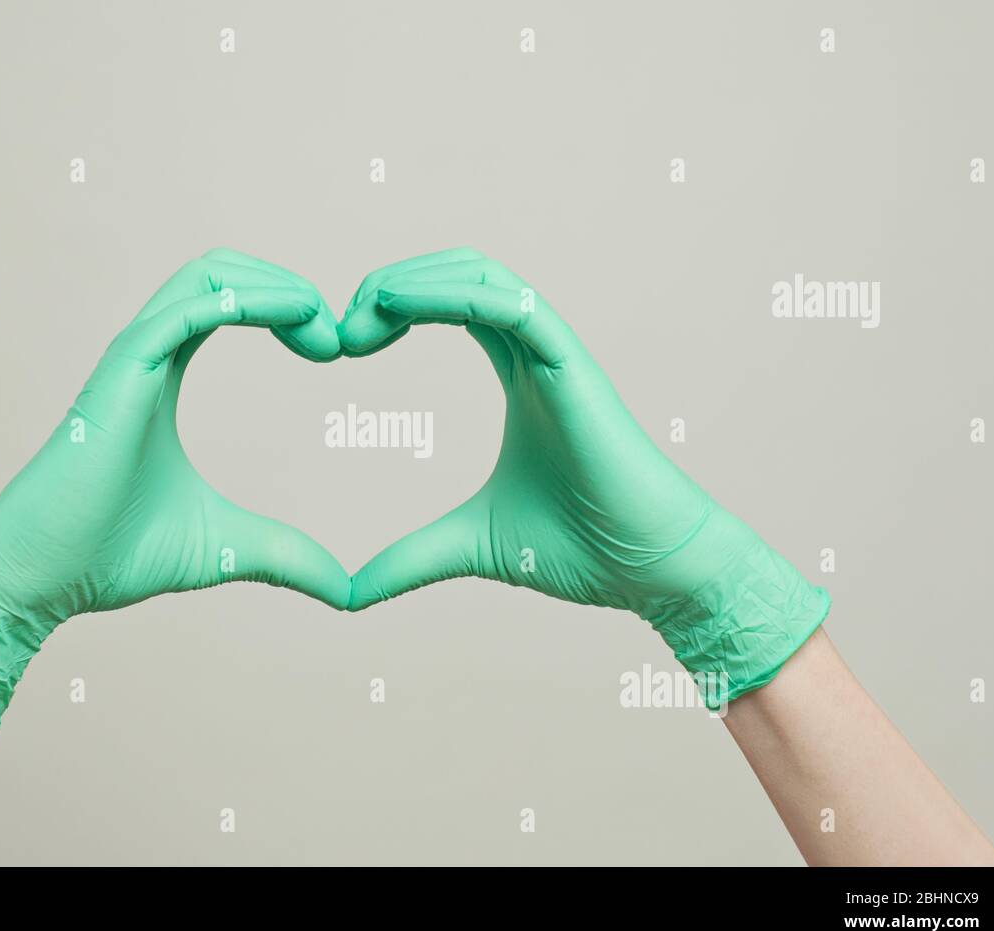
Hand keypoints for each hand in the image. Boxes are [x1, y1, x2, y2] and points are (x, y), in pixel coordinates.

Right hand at [0, 249, 349, 730]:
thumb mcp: (227, 550)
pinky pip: (185, 310)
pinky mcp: (120, 376)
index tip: (333, 349)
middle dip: (288, 286)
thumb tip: (347, 591)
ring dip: (274, 285)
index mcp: (164, 377)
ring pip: (204, 275)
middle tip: (336, 338)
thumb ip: (285, 556)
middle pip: (221, 272)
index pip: (228, 302)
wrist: (39, 581)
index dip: (286, 308)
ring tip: (320, 325)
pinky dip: (243, 300)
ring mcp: (130, 361)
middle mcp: (147, 356)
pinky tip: (292, 318)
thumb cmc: (112, 557)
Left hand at [339, 248, 828, 703]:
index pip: (450, 303)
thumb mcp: (469, 546)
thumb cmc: (580, 550)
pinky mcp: (577, 371)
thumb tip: (351, 594)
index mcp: (519, 374)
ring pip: (484, 275)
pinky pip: (515, 308)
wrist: (652, 573)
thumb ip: (410, 558)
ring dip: (415, 280)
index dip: (393, 305)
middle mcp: (539, 353)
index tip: (343, 343)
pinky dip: (454, 296)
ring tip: (363, 314)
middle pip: (460, 273)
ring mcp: (560, 357)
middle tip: (341, 329)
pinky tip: (400, 307)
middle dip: (393, 283)